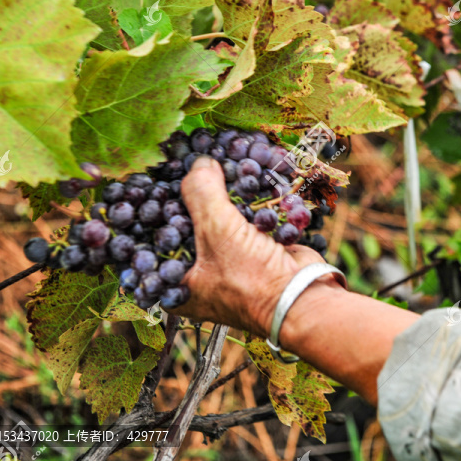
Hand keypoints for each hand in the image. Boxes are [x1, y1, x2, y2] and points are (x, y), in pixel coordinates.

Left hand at [170, 156, 330, 335]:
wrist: (304, 298)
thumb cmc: (252, 280)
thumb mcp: (217, 230)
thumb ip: (202, 192)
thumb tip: (198, 162)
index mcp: (177, 286)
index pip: (156, 241)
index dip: (157, 210)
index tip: (161, 181)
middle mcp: (198, 278)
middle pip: (187, 228)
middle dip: (194, 199)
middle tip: (192, 169)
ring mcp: (228, 267)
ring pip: (218, 223)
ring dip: (224, 197)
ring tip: (220, 167)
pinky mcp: (252, 256)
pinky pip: (243, 224)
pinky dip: (247, 204)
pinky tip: (248, 180)